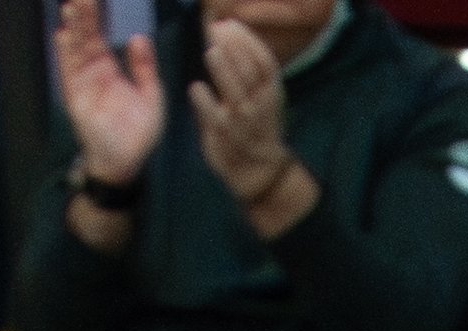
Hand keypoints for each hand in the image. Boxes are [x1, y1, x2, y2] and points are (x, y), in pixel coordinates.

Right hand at [54, 0, 163, 185]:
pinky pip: (69, 74)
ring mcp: (83, 86)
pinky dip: (66, 56)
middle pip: (85, 39)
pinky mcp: (77, 100)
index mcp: (109, 71)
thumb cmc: (138, 133)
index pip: (98, 37)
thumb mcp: (151, 96)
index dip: (96, 17)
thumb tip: (138, 37)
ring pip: (75, 52)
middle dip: (83, 17)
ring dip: (73, 30)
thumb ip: (145, 67)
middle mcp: (92, 74)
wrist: (127, 162)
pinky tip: (63, 36)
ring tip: (72, 8)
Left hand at [189, 16, 309, 221]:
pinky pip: (214, 117)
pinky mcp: (224, 136)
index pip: (264, 60)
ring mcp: (242, 121)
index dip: (247, 39)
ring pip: (235, 91)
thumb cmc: (255, 126)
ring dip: (223, 69)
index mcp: (271, 90)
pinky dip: (204, 101)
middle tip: (216, 31)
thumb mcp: (263, 96)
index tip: (230, 24)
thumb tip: (225, 36)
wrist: (258, 170)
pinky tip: (196, 87)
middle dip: (233, 48)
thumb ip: (247, 70)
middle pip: (249, 71)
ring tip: (211, 52)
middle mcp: (259, 104)